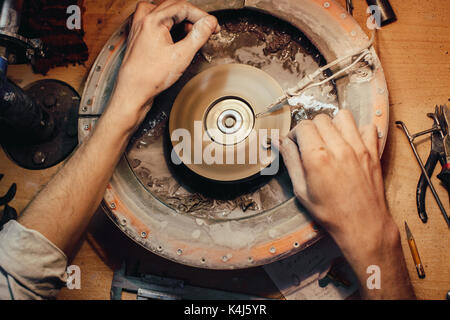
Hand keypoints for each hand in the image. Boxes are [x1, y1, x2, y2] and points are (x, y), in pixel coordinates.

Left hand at [108, 0, 218, 129]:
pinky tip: (174, 35)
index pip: (183, 7)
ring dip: (180, 19)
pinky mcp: (138, 35)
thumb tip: (209, 23)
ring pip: (164, 11)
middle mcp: (143, 19)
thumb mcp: (181, 56)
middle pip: (174, 6)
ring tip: (190, 32)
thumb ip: (198, 36)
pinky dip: (168, 24)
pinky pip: (155, 20)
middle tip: (206, 28)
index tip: (213, 25)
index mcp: (152, 20)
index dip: (201, 16)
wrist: (132, 92)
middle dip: (192, 16)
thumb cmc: (150, 77)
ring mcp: (138, 26)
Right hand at [275, 110, 413, 298]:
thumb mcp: (301, 190)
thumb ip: (291, 162)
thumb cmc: (330, 213)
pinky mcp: (373, 152)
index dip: (295, 133)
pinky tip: (350, 143)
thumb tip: (281, 142)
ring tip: (330, 139)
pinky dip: (358, 130)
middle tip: (310, 143)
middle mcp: (338, 148)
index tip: (294, 143)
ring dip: (333, 124)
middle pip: (321, 119)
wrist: (362, 224)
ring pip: (343, 116)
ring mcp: (358, 148)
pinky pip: (367, 127)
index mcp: (317, 157)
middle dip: (311, 128)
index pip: (303, 126)